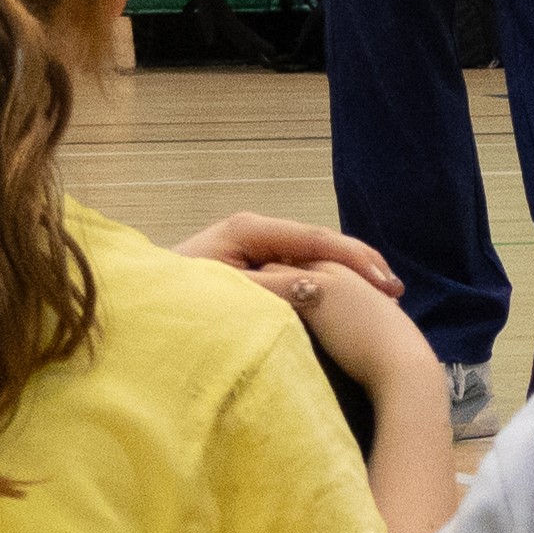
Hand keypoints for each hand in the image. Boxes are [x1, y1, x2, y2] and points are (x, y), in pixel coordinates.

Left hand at [173, 214, 403, 298]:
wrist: (138, 304)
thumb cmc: (174, 299)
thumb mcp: (225, 293)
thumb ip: (271, 288)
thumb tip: (314, 288)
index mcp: (249, 228)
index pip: (315, 239)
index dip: (353, 261)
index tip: (384, 284)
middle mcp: (256, 228)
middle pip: (320, 242)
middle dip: (360, 263)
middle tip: (395, 290)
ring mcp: (255, 243)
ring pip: (314, 254)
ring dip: (349, 272)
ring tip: (383, 292)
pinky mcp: (254, 261)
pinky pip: (301, 266)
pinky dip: (330, 278)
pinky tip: (353, 293)